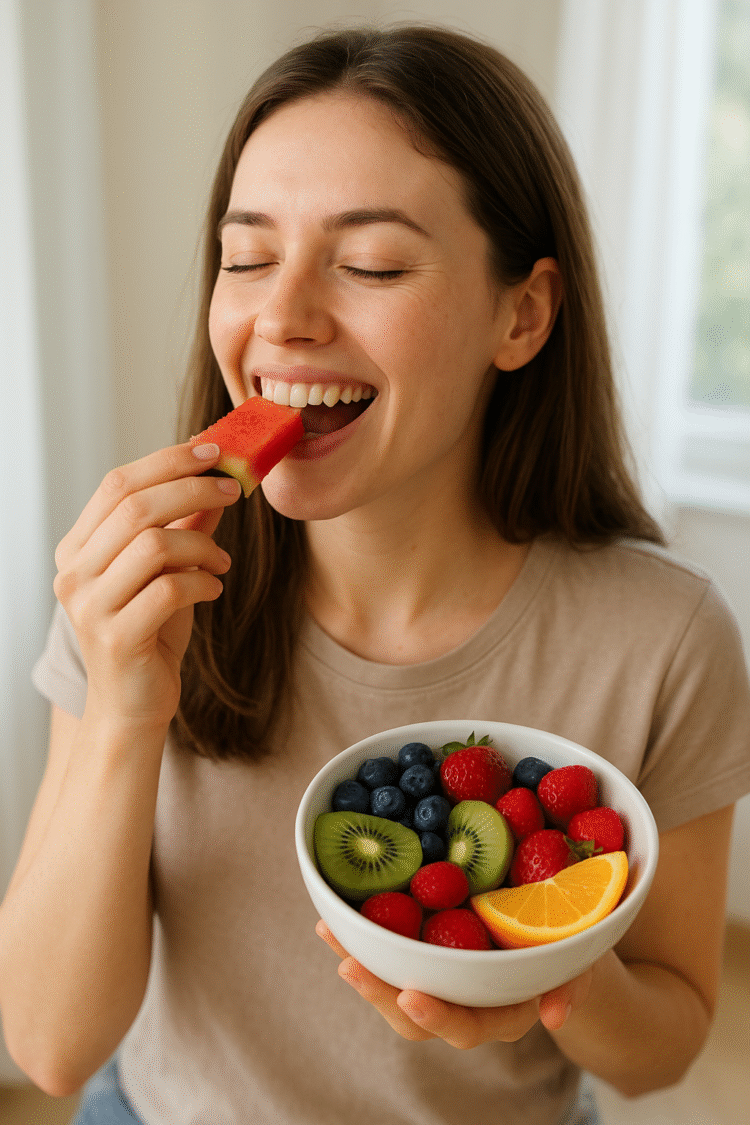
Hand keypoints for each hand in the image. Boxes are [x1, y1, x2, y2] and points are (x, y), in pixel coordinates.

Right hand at [53, 442, 240, 730]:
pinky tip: (213, 588)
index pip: (116, 484)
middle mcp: (74, 574)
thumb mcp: (168, 571)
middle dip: (192, 489)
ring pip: (152, 545)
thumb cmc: (151, 633)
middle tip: (234, 489)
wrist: (133, 704)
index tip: (212, 451)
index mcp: (78, 549)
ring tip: (221, 560)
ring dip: (201, 543)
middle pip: (134, 507)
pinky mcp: (116, 638)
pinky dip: (201, 582)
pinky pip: (168, 590)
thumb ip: (185, 525)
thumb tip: (218, 477)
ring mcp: (90, 607)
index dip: (166, 461)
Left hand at [316, 920, 592, 1047]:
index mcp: (500, 1012)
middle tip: (350, 967)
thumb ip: (572, 983)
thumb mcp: (579, 959)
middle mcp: (462, 1003)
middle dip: (379, 993)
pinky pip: (383, 952)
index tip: (411, 998)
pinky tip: (330, 916)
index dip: (438, 1017)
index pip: (466, 1026)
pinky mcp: (419, 953)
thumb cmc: (566, 943)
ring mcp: (438, 979)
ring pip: (391, 985)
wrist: (555, 922)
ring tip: (330, 933)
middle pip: (414, 1014)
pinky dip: (356, 936)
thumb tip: (555, 1015)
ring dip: (359, 962)